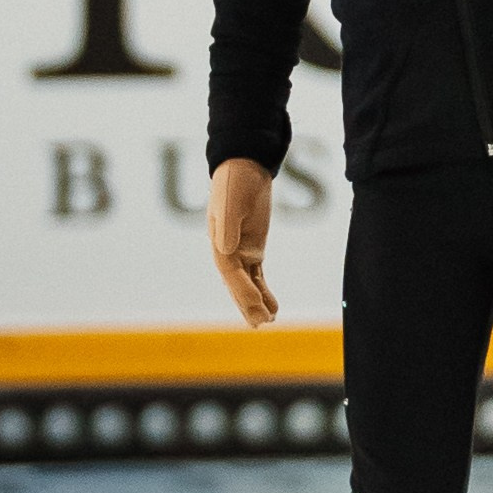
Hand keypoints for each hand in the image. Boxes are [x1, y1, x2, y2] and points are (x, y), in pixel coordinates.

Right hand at [208, 157, 277, 325]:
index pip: (230, 272)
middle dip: (247, 304)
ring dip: (255, 303)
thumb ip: (228, 225)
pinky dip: (263, 291)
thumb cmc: (235, 182)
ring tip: (268, 322)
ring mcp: (240, 251)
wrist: (244, 168)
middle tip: (260, 325)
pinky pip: (257, 275)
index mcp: (219, 242)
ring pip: (247, 284)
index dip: (242, 290)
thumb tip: (226, 250)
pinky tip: (272, 307)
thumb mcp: (232, 201)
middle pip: (237, 284)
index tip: (257, 305)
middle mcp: (227, 251)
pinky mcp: (253, 248)